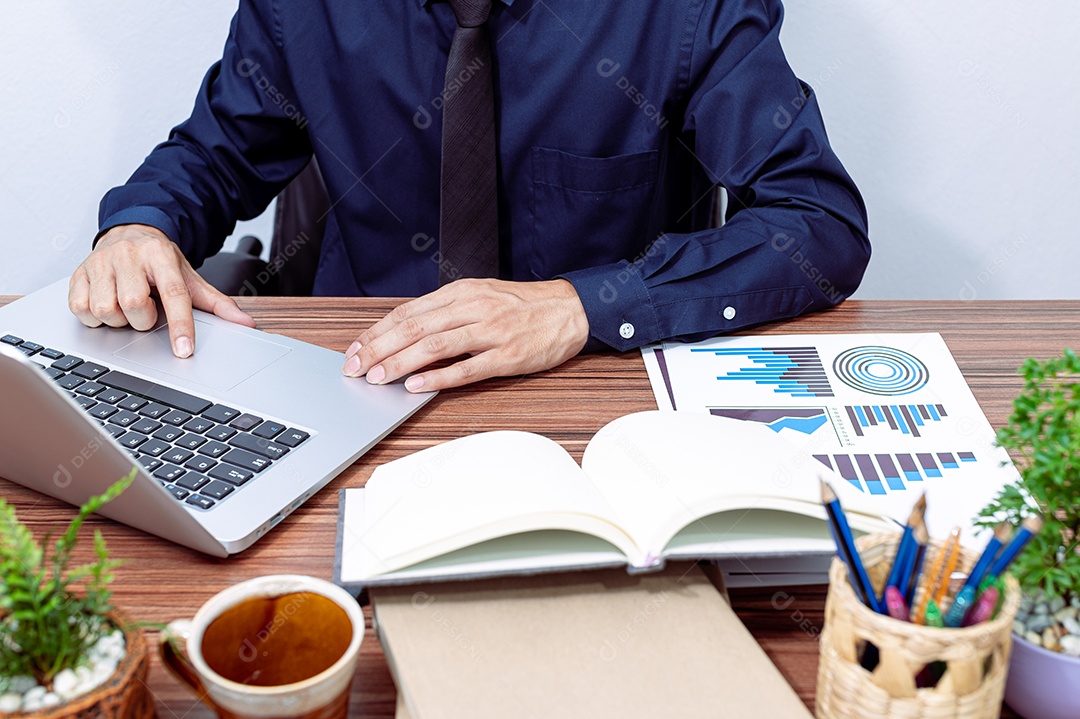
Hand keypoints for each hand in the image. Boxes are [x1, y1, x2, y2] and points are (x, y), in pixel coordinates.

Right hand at [68, 224, 255, 357]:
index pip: (174, 294)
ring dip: (119, 319)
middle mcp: (128, 255)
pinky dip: (94, 317)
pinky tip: (107, 305)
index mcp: (161, 255)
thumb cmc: (160, 262)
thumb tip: (246, 324)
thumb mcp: (190, 278)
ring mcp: (100, 262)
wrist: (130, 232)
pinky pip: (81, 308)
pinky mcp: (78, 273)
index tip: (184, 350)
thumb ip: (217, 303)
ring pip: (106, 309)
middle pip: (134, 305)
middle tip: (147, 311)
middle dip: (143, 319)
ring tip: (127, 307)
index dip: (180, 325)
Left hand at [341, 278, 589, 391]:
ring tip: (378, 378)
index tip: (355, 349)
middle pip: (414, 328)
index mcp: (461, 292)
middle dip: (378, 349)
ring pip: (435, 346)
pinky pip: (467, 368)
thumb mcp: (480, 295)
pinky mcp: (507, 356)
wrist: (570, 309)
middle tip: (355, 368)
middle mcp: (472, 308)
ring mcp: (490, 332)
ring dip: (401, 363)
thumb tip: (405, 332)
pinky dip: (439, 378)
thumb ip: (446, 311)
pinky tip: (417, 386)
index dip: (377, 332)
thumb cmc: (522, 306)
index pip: (408, 312)